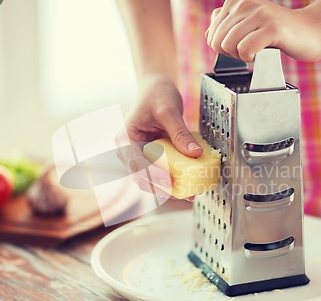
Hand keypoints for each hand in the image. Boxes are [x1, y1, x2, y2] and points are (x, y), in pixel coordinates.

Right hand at [116, 74, 202, 196]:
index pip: (135, 164)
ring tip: (190, 193)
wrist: (156, 87)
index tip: (168, 182)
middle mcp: (130, 151)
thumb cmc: (156, 95)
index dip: (151, 176)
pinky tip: (191, 183)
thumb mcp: (169, 111)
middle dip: (163, 188)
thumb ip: (180, 133)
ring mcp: (141, 156)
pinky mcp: (153, 157)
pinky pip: (163, 171)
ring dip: (170, 187)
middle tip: (184, 194)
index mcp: (125, 139)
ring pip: (152, 179)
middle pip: (142, 177)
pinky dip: (175, 178)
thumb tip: (195, 154)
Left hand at [206, 0, 320, 61]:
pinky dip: (250, 58)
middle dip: (231, 54)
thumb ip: (227, 27)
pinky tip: (261, 53)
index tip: (242, 44)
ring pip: (228, 45)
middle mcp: (245, 3)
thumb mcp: (248, 26)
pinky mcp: (272, 28)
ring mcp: (259, 14)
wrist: (311, 32)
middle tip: (250, 50)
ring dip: (241, 56)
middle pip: (217, 42)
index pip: (211, 35)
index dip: (224, 48)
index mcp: (236, 1)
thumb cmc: (278, 32)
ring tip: (256, 50)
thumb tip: (207, 34)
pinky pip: (245, 49)